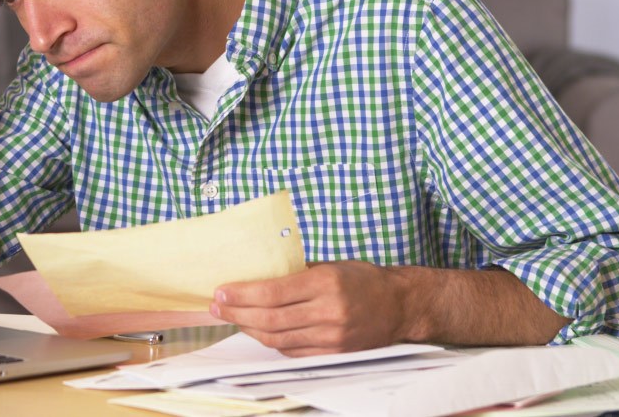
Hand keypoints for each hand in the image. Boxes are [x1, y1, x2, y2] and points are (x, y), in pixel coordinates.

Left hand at [211, 261, 408, 356]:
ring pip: (277, 339)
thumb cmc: (365, 279)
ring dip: (248, 329)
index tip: (221, 291)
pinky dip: (271, 341)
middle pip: (269, 319)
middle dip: (237, 313)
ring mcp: (331, 337)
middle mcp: (328, 312)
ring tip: (232, 317)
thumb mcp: (332, 265)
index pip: (272, 292)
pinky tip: (258, 330)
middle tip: (217, 306)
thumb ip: (296, 271)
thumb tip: (257, 275)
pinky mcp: (334, 354)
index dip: (242, 294)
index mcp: (326, 283)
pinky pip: (292, 351)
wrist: (401, 306)